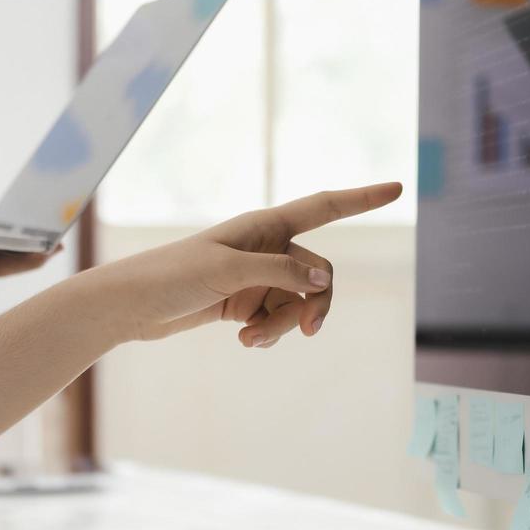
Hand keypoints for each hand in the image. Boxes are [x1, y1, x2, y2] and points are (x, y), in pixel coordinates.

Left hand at [89, 182, 402, 346]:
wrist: (131, 306)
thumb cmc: (172, 275)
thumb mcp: (229, 273)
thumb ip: (281, 273)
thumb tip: (328, 280)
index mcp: (264, 225)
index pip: (325, 207)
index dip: (362, 198)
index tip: (398, 188)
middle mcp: (267, 247)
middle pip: (319, 274)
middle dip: (313, 305)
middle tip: (304, 333)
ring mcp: (258, 277)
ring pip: (298, 303)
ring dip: (282, 326)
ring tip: (250, 340)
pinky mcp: (245, 303)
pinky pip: (277, 320)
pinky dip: (268, 333)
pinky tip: (244, 341)